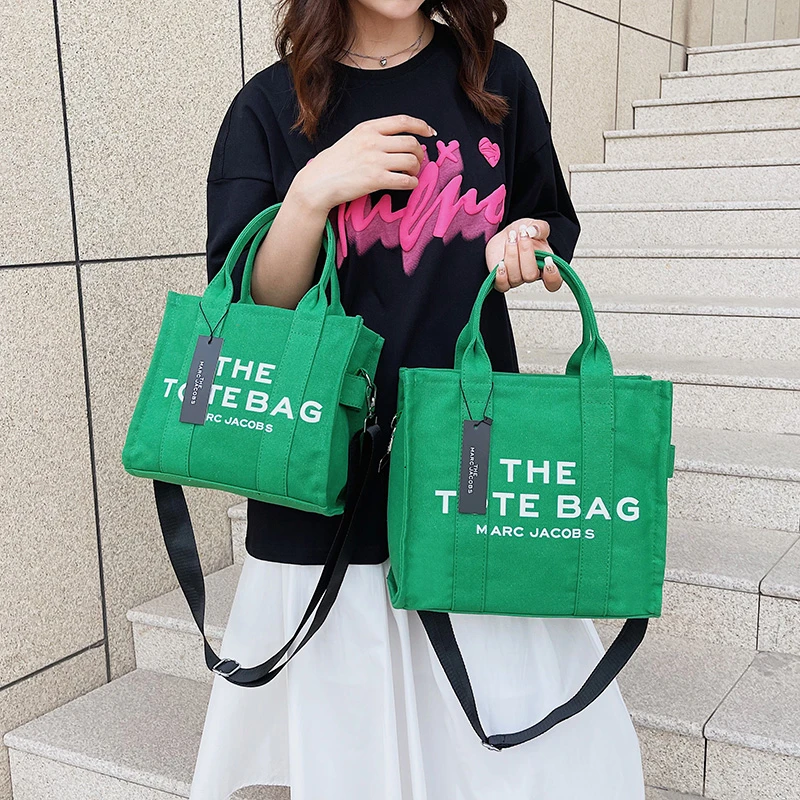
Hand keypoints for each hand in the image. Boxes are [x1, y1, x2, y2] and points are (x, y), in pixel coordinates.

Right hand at [293, 114, 435, 212]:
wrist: (319, 182)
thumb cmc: (336, 162)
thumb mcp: (353, 139)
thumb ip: (374, 136)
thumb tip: (401, 140)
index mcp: (368, 128)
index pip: (403, 121)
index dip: (421, 126)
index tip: (430, 132)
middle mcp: (373, 141)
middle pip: (411, 142)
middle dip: (420, 153)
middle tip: (418, 161)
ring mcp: (375, 160)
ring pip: (411, 160)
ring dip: (417, 168)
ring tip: (412, 173)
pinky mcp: (376, 179)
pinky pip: (406, 180)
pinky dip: (413, 182)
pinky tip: (409, 184)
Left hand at [485, 218, 562, 292]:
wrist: (507, 235)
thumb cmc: (523, 233)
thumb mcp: (535, 226)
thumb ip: (540, 228)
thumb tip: (532, 231)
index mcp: (545, 266)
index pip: (553, 282)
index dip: (552, 276)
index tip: (548, 260)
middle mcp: (531, 275)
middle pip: (531, 276)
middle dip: (525, 252)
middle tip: (522, 234)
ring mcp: (516, 279)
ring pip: (515, 277)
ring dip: (512, 254)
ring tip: (511, 238)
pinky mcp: (502, 280)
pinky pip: (502, 285)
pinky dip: (501, 274)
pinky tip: (501, 262)